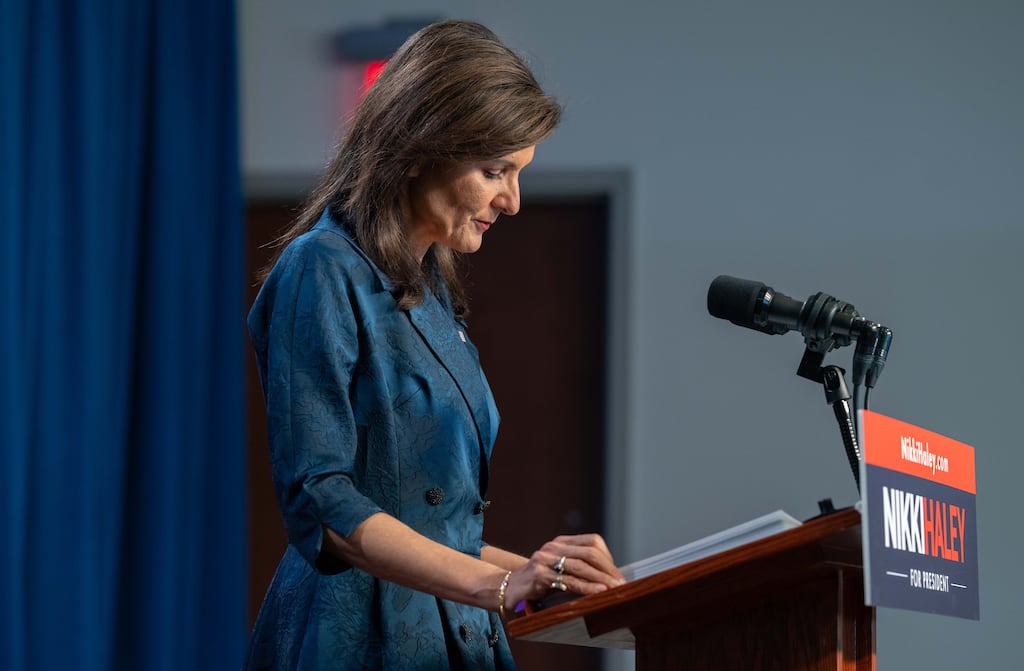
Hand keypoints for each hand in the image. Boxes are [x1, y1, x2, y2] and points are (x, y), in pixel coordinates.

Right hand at [502, 534, 624, 609]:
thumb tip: (610, 580)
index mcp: (561, 542)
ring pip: (581, 566)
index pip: (592, 542)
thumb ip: (579, 569)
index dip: (608, 559)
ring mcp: (545, 559)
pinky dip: (586, 588)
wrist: (508, 588)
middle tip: (621, 585)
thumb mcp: (559, 570)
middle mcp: (553, 546)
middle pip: (589, 553)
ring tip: (614, 590)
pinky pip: (568, 581)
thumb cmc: (539, 583)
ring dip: (601, 580)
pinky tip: (597, 593)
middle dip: (608, 570)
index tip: (619, 575)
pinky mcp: (539, 574)